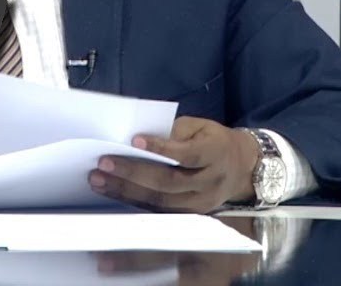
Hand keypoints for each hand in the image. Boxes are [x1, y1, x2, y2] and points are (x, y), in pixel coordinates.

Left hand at [88, 116, 258, 212]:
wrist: (241, 167)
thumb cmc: (213, 140)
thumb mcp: (200, 126)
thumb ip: (173, 131)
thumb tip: (137, 138)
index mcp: (216, 153)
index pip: (187, 153)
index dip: (161, 148)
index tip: (134, 140)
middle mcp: (211, 182)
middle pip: (169, 181)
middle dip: (133, 173)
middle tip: (104, 163)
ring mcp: (202, 203)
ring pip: (161, 200)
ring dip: (126, 191)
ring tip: (99, 180)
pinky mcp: (192, 214)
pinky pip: (160, 210)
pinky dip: (134, 201)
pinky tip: (113, 192)